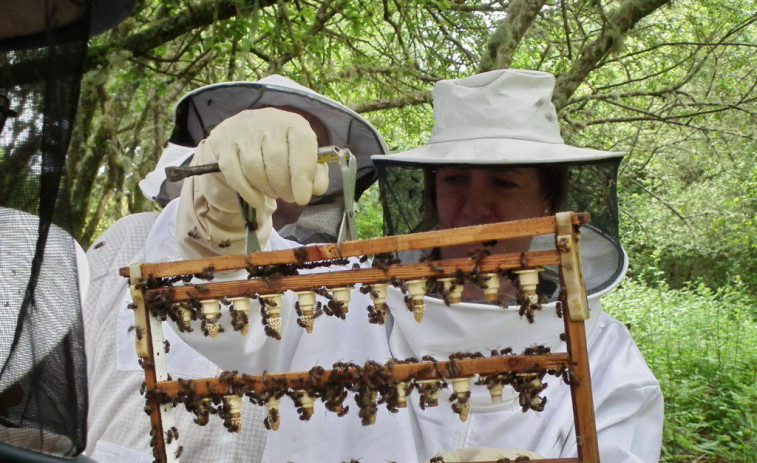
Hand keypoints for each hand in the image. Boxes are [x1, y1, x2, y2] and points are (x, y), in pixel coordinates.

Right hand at [207, 108, 328, 208]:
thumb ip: (315, 173)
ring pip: (254, 167)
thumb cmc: (281, 151)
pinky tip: (257, 200)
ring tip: (273, 193)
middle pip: (276, 158)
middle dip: (284, 186)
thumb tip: (316, 188)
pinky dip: (248, 192)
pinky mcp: (222, 143)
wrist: (244, 136)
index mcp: (293, 122)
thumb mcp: (302, 157)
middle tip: (288, 197)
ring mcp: (242, 130)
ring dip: (266, 188)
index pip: (302, 143)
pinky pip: (234, 174)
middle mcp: (267, 120)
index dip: (303, 174)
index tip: (303, 198)